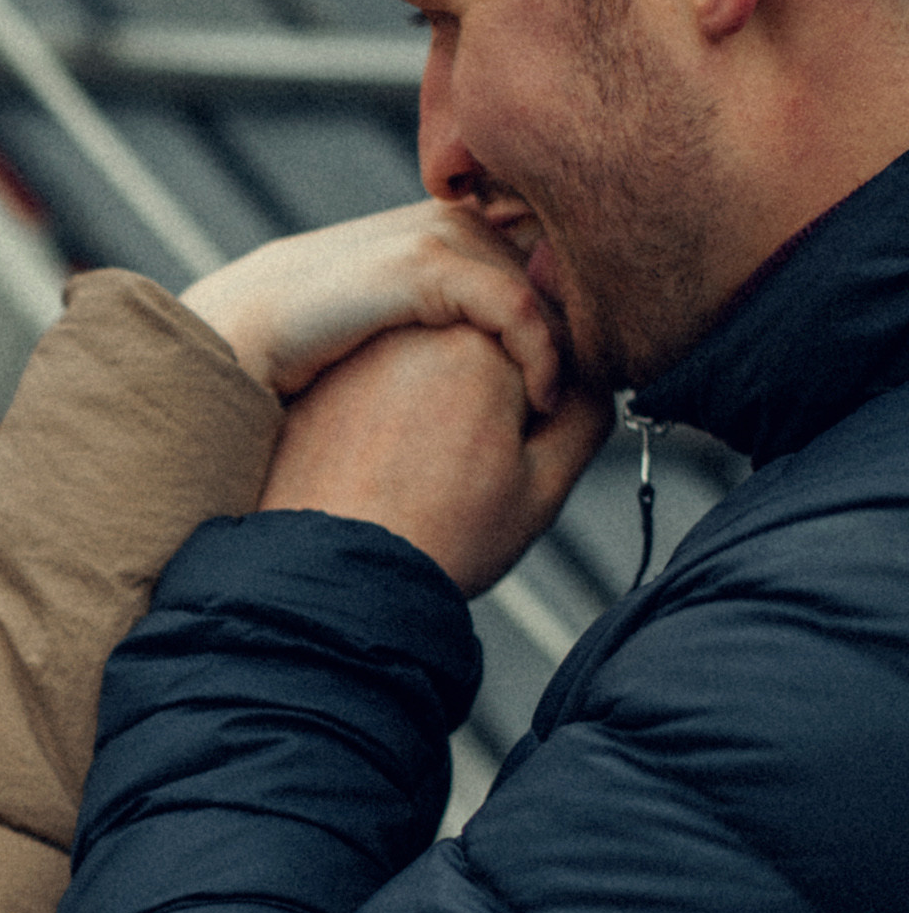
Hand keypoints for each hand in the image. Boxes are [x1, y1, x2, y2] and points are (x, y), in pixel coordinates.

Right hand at [182, 201, 562, 416]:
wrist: (240, 340)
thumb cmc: (307, 348)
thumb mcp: (395, 324)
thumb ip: (446, 320)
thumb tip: (505, 361)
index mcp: (451, 226)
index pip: (546, 253)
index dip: (574, 309)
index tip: (590, 372)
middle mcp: (455, 218)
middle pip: (560, 265)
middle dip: (585, 326)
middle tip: (603, 388)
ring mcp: (442, 236)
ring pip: (549, 285)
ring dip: (570, 345)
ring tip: (578, 402)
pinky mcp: (427, 266)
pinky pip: (516, 309)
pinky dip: (539, 357)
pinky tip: (539, 401)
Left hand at [257, 322, 610, 596]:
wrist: (342, 579)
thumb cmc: (441, 540)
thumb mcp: (544, 485)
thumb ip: (587, 416)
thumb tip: (591, 381)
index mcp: (477, 343)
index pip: (539, 349)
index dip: (539, 408)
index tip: (516, 452)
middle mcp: (412, 333)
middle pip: (479, 347)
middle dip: (486, 396)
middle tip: (468, 467)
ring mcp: (358, 357)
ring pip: (426, 366)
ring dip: (438, 402)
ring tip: (426, 470)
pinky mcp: (322, 386)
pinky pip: (376, 388)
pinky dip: (389, 417)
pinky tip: (387, 467)